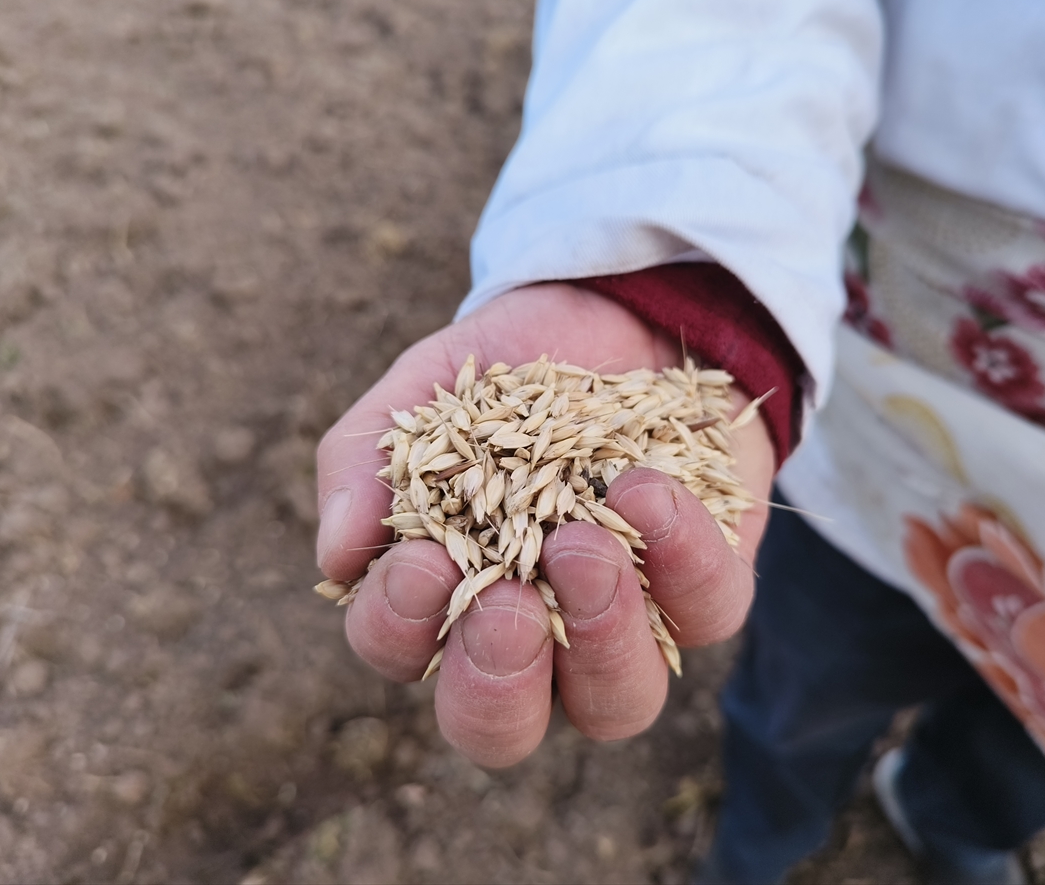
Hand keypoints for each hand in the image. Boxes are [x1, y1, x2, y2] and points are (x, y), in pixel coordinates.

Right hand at [316, 284, 774, 766]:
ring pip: (618, 704)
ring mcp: (625, 624)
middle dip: (497, 683)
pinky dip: (680, 557)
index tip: (421, 557)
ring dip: (598, 638)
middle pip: (506, 729)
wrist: (616, 314)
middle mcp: (534, 638)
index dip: (399, 625)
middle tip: (505, 605)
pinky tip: (645, 489)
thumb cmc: (504, 374)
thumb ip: (366, 462)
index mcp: (447, 599)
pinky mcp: (706, 588)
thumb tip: (338, 555)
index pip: (402, 653)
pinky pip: (707, 613)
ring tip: (580, 547)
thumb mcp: (425, 395)